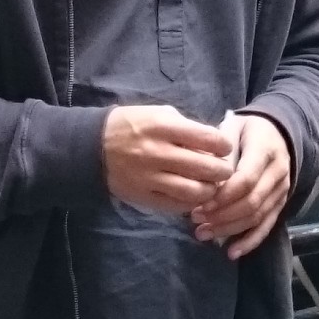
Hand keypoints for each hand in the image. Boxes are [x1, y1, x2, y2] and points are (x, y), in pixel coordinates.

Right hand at [104, 105, 236, 213]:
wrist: (93, 147)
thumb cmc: (131, 126)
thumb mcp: (158, 114)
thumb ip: (185, 127)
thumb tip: (214, 143)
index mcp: (162, 126)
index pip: (207, 138)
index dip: (223, 145)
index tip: (225, 148)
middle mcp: (157, 152)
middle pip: (205, 168)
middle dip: (223, 171)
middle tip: (225, 170)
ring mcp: (149, 177)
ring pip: (193, 191)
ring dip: (209, 190)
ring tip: (211, 185)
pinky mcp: (143, 196)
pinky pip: (176, 205)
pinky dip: (191, 203)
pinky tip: (193, 195)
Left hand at [190, 111, 293, 256]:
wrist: (278, 133)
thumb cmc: (247, 130)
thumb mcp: (232, 129)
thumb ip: (219, 151)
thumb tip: (203, 177)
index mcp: (265, 150)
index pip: (246, 179)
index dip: (222, 196)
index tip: (199, 205)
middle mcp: (278, 173)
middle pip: (252, 202)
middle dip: (222, 215)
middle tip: (195, 220)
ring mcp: (282, 191)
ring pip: (257, 217)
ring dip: (229, 230)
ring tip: (202, 233)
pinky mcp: (280, 204)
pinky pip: (267, 226)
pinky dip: (250, 241)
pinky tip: (232, 252)